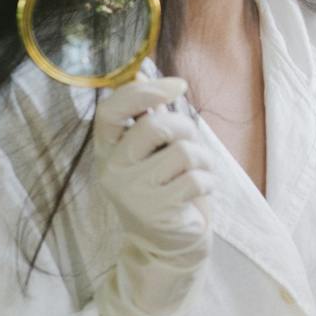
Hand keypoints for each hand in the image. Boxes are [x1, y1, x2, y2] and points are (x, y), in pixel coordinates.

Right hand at [90, 76, 213, 315]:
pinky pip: (197, 178)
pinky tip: (199, 192)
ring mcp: (131, 193)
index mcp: (107, 149)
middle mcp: (112, 170)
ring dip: (203, 159)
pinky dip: (209, 181)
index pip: (111, 110)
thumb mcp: (152, 151)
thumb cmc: (164, 186)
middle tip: (192, 144)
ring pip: (184, 151)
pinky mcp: (157, 211)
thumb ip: (150, 117)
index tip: (177, 85)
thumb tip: (147, 73)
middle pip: (158, 126)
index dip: (143, 91)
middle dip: (187, 128)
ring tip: (197, 174)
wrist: (168, 243)